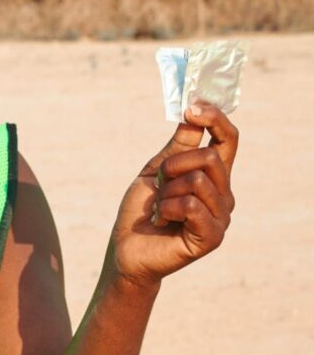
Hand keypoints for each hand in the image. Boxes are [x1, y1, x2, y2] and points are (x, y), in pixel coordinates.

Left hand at [111, 102, 238, 288]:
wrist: (126, 247)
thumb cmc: (142, 210)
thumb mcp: (157, 171)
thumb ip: (179, 146)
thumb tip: (193, 114)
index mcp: (212, 176)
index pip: (227, 140)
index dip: (215, 119)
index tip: (193, 107)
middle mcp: (224, 195)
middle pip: (209, 157)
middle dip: (173, 166)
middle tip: (159, 185)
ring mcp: (221, 217)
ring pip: (198, 180)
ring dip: (167, 191)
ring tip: (161, 208)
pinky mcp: (212, 237)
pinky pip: (191, 205)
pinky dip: (168, 208)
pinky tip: (163, 221)